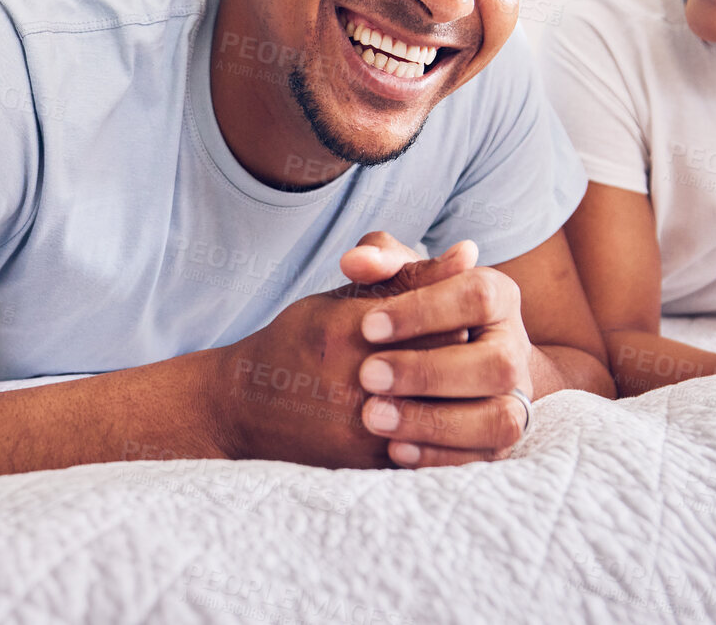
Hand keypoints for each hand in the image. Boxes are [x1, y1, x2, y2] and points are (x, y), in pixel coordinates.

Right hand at [210, 233, 477, 468]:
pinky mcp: (369, 463)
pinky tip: (441, 412)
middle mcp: (353, 380)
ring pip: (445, 409)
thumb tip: (470, 253)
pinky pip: (431, 448)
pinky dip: (445, 430)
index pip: (439, 319)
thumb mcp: (347, 294)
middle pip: (446, 362)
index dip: (458, 317)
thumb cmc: (302, 338)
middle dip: (461, 354)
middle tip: (461, 348)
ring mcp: (361, 427)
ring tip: (450, 381)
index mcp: (347, 329)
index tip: (457, 315)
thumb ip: (409, 274)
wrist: (246, 407)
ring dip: (455, 394)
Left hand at [346, 232, 536, 468]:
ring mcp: (515, 399)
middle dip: (430, 372)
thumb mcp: (400, 279)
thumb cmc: (414, 312)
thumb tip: (356, 262)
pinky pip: (485, 459)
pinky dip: (440, 457)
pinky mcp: (502, 442)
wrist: (449, 363)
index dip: (426, 310)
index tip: (368, 325)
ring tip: (374, 417)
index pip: (477, 296)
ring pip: (500, 418)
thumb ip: (379, 262)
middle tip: (367, 376)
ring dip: (436, 423)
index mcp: (498, 296)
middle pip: (496, 362)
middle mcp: (516, 348)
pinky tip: (394, 451)